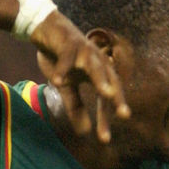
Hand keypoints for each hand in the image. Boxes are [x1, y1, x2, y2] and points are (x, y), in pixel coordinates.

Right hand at [31, 11, 129, 142]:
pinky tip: (57, 81)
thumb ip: (75, 107)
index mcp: (98, 74)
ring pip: (95, 65)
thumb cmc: (60, 59)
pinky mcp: (68, 44)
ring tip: (107, 93)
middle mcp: (96, 62)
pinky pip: (66, 58)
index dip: (104, 118)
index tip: (104, 139)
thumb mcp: (66, 87)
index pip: (105, 100)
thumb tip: (84, 132)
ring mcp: (83, 52)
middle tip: (123, 114)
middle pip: (110, 80)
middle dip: (117, 97)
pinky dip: (62, 68)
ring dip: (101, 79)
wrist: (45, 29)